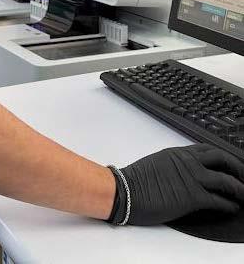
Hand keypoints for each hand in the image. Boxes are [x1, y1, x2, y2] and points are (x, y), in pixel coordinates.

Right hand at [108, 144, 243, 225]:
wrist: (126, 190)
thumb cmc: (136, 180)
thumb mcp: (157, 163)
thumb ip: (174, 165)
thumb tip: (184, 173)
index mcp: (179, 153)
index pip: (208, 150)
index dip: (223, 156)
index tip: (231, 162)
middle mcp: (188, 162)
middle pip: (221, 159)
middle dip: (237, 167)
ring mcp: (191, 178)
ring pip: (225, 180)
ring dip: (239, 188)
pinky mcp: (192, 196)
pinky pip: (218, 200)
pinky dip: (230, 204)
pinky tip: (233, 207)